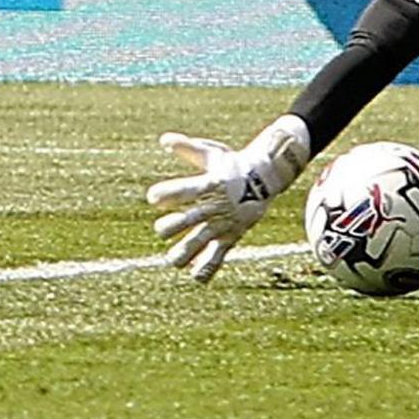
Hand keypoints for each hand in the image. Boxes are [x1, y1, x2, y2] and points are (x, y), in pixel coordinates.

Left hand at [144, 118, 310, 281]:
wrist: (265, 179)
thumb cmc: (232, 164)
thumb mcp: (212, 153)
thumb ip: (188, 148)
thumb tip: (164, 140)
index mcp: (210, 184)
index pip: (186, 190)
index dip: (169, 194)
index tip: (152, 197)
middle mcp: (215, 206)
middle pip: (192, 218)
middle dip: (174, 226)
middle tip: (160, 229)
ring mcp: (223, 223)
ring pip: (203, 241)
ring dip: (187, 252)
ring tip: (172, 261)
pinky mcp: (230, 236)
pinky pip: (219, 255)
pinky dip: (208, 267)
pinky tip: (196, 278)